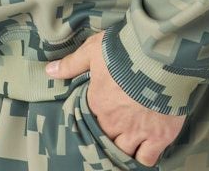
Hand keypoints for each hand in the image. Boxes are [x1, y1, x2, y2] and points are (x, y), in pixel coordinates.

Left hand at [45, 30, 185, 166]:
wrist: (159, 54)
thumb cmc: (125, 49)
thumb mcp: (94, 50)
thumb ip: (72, 64)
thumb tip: (49, 72)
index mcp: (98, 103)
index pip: (89, 119)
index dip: (94, 117)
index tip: (100, 113)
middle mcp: (114, 122)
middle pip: (105, 139)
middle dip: (108, 135)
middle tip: (114, 128)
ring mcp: (136, 132)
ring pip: (123, 152)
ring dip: (124, 148)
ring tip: (127, 141)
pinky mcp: (158, 136)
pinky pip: (146, 159)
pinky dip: (144, 157)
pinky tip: (144, 150)